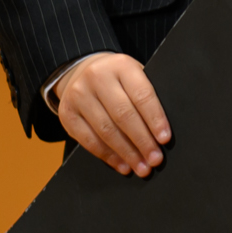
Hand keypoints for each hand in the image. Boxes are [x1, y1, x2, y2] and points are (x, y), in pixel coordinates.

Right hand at [55, 52, 171, 175]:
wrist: (82, 71)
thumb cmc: (118, 79)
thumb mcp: (133, 75)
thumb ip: (145, 95)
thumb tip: (162, 131)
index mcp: (121, 65)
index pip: (142, 95)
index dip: (155, 119)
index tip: (165, 139)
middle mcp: (97, 77)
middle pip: (123, 115)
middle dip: (142, 141)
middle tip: (155, 160)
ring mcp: (78, 95)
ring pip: (106, 130)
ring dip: (126, 153)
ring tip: (141, 167)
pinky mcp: (67, 114)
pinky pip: (88, 140)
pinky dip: (108, 156)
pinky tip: (121, 165)